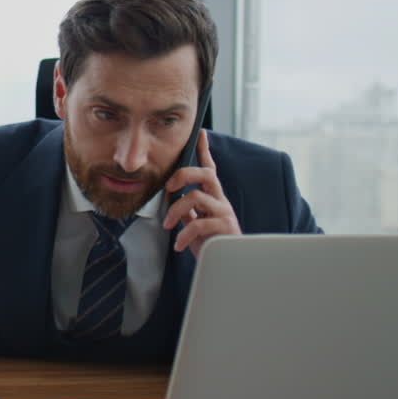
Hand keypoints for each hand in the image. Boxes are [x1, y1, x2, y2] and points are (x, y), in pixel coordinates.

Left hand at [162, 129, 241, 257]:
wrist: (229, 266)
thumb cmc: (210, 243)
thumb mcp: (195, 222)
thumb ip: (186, 209)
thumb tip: (171, 196)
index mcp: (213, 196)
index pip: (210, 169)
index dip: (205, 150)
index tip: (200, 132)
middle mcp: (220, 200)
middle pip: (205, 174)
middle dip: (183, 174)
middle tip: (168, 188)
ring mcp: (224, 213)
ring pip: (196, 197)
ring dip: (175, 210)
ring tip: (168, 226)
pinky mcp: (225, 228)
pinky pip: (199, 223)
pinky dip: (184, 234)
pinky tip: (179, 245)